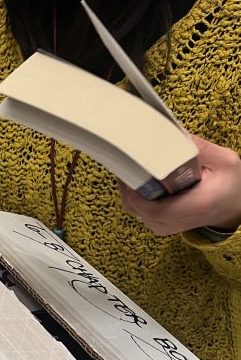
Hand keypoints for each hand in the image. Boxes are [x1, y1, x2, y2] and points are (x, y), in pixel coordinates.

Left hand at [118, 135, 240, 235]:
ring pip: (133, 209)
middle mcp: (175, 222)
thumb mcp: (224, 161)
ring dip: (130, 189)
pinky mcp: (159, 226)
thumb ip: (199, 148)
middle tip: (128, 162)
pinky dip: (134, 195)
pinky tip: (141, 180)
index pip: (151, 206)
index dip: (135, 188)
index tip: (131, 168)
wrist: (233, 206)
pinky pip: (137, 211)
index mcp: (195, 206)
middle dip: (129, 184)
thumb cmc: (229, 183)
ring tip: (135, 169)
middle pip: (136, 207)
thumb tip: (172, 132)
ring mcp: (164, 227)